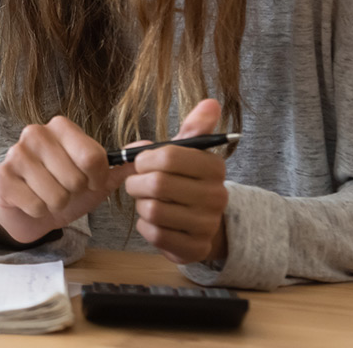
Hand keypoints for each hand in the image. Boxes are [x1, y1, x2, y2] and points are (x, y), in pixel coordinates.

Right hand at [0, 115, 122, 246]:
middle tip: (64, 191)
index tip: (89, 182)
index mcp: (60, 127)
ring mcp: (15, 154)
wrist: (30, 209)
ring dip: (56, 205)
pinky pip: (35, 205)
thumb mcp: (97, 178)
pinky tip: (32, 202)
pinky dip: (39, 212)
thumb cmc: (65, 189)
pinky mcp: (0, 177)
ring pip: (55, 195)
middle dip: (74, 194)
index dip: (96, 179)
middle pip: (75, 179)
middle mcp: (35, 133)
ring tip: (48, 197)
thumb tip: (150, 147)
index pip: (93, 158)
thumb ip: (123, 164)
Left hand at [123, 98, 228, 264]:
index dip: (144, 159)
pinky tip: (154, 221)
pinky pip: (153, 233)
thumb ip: (196, 127)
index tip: (141, 162)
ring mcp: (207, 225)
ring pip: (152, 210)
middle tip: (137, 183)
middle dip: (136, 183)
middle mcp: (216, 197)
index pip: (167, 156)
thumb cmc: (187, 180)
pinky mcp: (194, 249)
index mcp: (214, 167)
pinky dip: (145, 226)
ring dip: (141, 204)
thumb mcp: (190, 152)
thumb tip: (211, 102)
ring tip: (148, 201)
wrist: (203, 223)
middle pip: (156, 185)